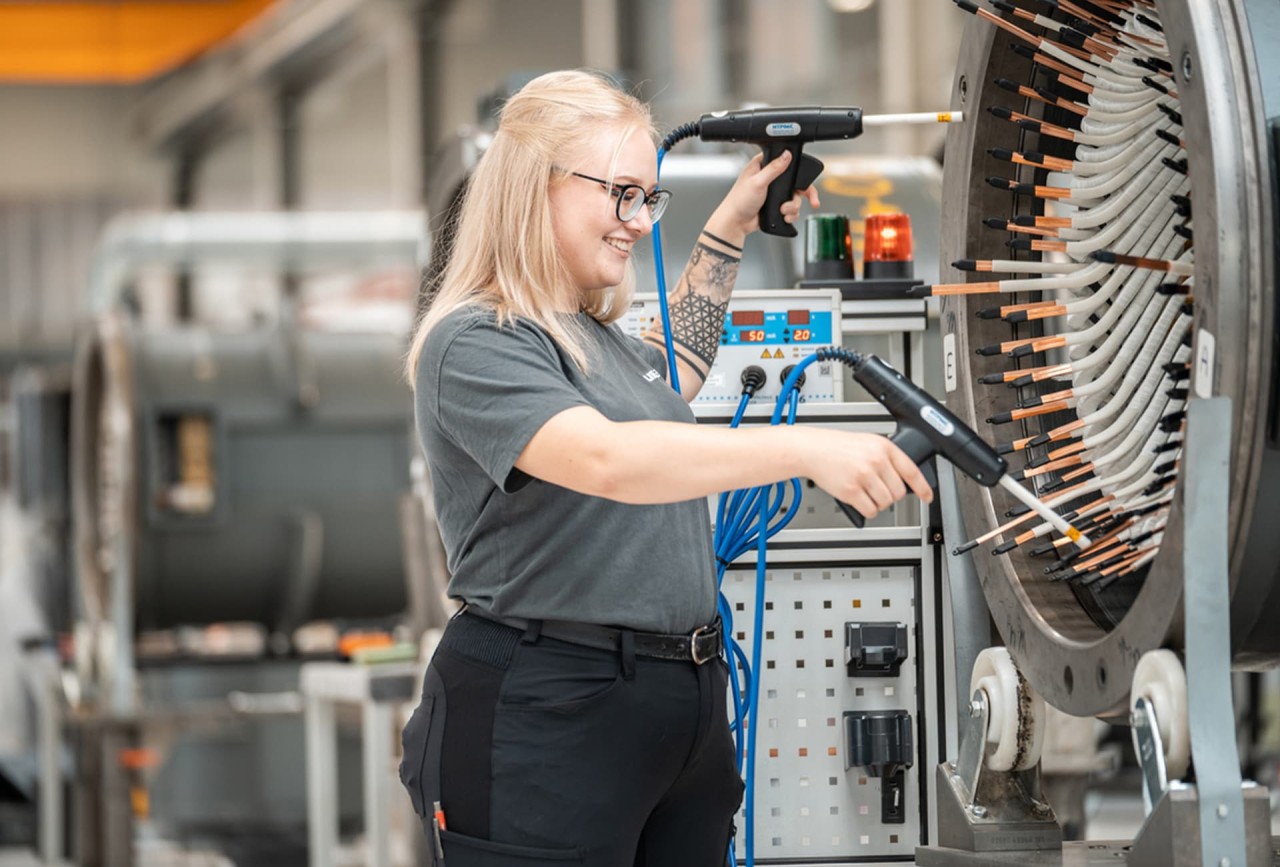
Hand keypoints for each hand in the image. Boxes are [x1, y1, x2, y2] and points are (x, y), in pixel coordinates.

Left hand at [704, 151, 821, 244]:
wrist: (736, 223)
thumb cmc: (739, 201)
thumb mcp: (757, 181)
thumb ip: (774, 168)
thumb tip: (787, 155)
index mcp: (763, 166)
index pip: (786, 161)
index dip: (798, 169)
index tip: (806, 178)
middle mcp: (771, 178)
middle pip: (797, 182)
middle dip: (805, 193)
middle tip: (813, 200)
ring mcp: (775, 193)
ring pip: (796, 197)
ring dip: (793, 206)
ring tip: (783, 211)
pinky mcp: (776, 206)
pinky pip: (792, 209)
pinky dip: (791, 214)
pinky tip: (784, 216)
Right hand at [799, 430, 933, 519]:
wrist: (812, 449)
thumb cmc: (836, 447)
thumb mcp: (867, 442)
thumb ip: (885, 457)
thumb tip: (901, 478)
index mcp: (883, 447)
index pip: (911, 470)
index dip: (923, 487)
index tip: (928, 496)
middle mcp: (876, 461)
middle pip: (898, 492)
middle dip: (891, 495)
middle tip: (880, 491)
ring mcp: (864, 476)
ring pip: (885, 503)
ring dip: (878, 503)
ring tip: (867, 494)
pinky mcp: (851, 491)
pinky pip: (870, 510)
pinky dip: (867, 510)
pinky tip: (860, 500)